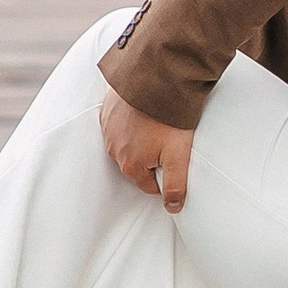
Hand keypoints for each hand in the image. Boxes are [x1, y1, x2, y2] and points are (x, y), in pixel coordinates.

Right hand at [101, 89, 194, 212]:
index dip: (165, 175)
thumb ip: (176, 186)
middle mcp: (115, 150)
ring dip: (141, 138)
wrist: (156, 80)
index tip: (175, 160)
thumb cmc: (169, 118)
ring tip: (159, 124)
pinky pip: (119, 123)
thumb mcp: (178, 156)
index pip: (149, 185)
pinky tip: (145, 112)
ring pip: (127, 143)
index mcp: (130, 166)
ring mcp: (109, 129)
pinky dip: (130, 121)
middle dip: (152, 157)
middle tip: (169, 140)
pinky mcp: (109, 110)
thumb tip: (172, 207)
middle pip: (137, 164)